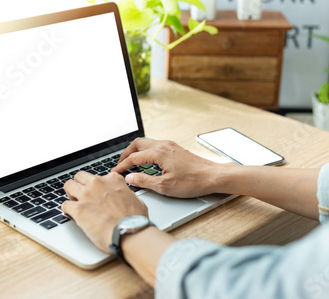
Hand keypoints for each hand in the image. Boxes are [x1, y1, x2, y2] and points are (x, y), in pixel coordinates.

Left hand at [61, 171, 147, 252]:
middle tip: (81, 194)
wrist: (129, 233)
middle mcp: (98, 184)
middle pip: (79, 176)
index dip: (96, 186)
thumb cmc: (135, 220)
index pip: (98, 176)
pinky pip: (64, 205)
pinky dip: (67, 209)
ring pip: (68, 185)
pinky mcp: (78, 209)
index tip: (96, 192)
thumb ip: (126, 194)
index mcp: (113, 179)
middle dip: (79, 184)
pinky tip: (71, 214)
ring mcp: (86, 195)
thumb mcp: (136, 200)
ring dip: (70, 194)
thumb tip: (124, 196)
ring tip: (73, 202)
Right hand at [112, 138, 229, 197]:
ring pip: (146, 142)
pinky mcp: (175, 148)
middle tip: (119, 165)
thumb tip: (130, 178)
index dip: (122, 166)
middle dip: (125, 154)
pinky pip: (154, 145)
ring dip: (135, 151)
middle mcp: (163, 145)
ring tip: (130, 162)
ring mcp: (170, 145)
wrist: (213, 176)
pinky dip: (145, 151)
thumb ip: (144, 181)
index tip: (115, 173)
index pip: (133, 158)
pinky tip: (145, 161)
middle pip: (137, 144)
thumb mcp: (164, 186)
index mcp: (158, 153)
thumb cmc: (192, 182)